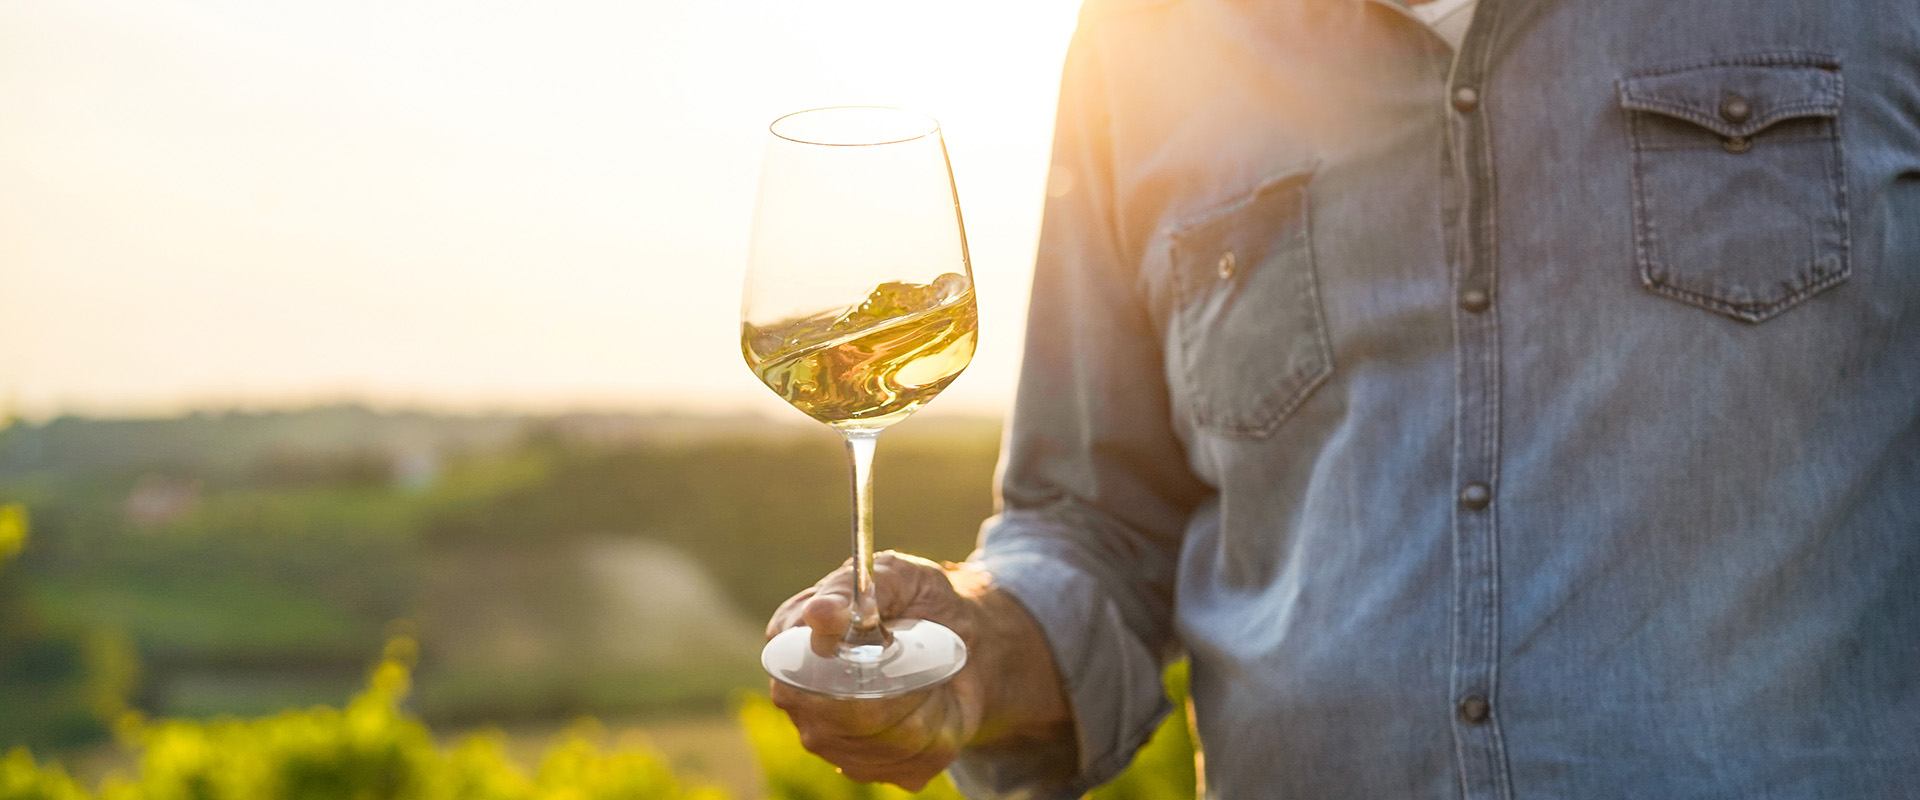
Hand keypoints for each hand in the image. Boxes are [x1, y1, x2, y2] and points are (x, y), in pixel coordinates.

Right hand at [765, 551, 1069, 789]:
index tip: (885, 644)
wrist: (964, 644)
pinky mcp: (864, 767)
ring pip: (885, 740)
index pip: (799, 666)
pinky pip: (908, 763)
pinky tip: (935, 708)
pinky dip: (936, 735)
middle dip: (899, 688)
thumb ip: (856, 589)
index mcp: (791, 638)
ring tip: (932, 677)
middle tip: (926, 657)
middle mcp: (797, 695)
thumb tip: (820, 613)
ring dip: (924, 707)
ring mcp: (827, 738)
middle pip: (845, 715)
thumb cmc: (920, 602)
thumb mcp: (898, 576)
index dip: (841, 663)